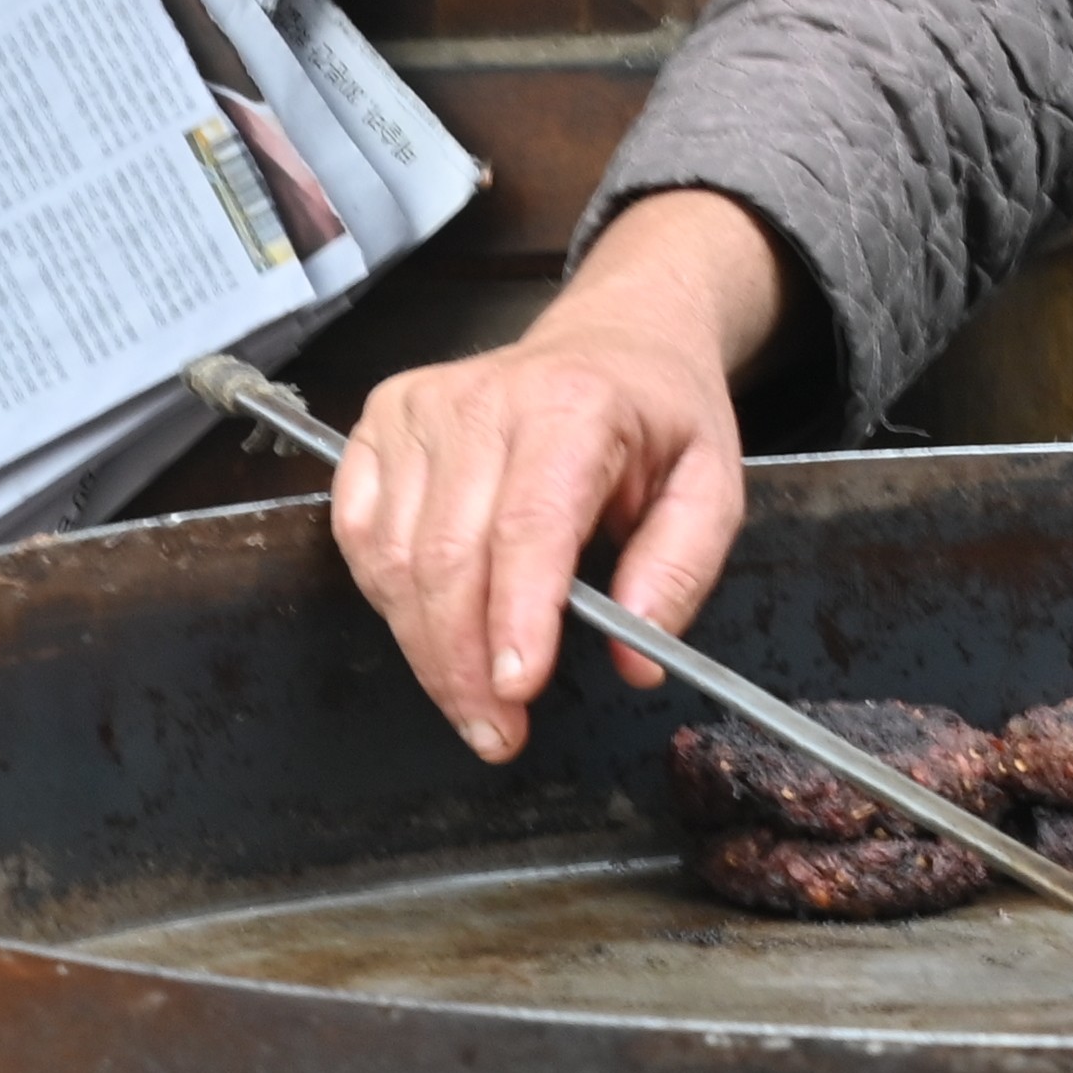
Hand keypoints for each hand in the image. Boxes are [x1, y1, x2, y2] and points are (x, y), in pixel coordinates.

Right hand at [326, 191, 787, 762]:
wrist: (613, 340)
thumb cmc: (659, 416)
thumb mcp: (712, 485)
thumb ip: (681, 570)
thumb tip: (636, 655)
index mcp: (574, 406)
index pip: (528, 526)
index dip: (515, 616)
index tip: (519, 690)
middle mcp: (484, 399)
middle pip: (447, 558)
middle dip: (465, 666)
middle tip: (498, 732)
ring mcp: (420, 408)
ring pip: (394, 560)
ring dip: (426, 650)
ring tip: (473, 703)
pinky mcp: (379, 423)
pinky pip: (360, 537)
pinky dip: (388, 602)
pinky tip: (432, 633)